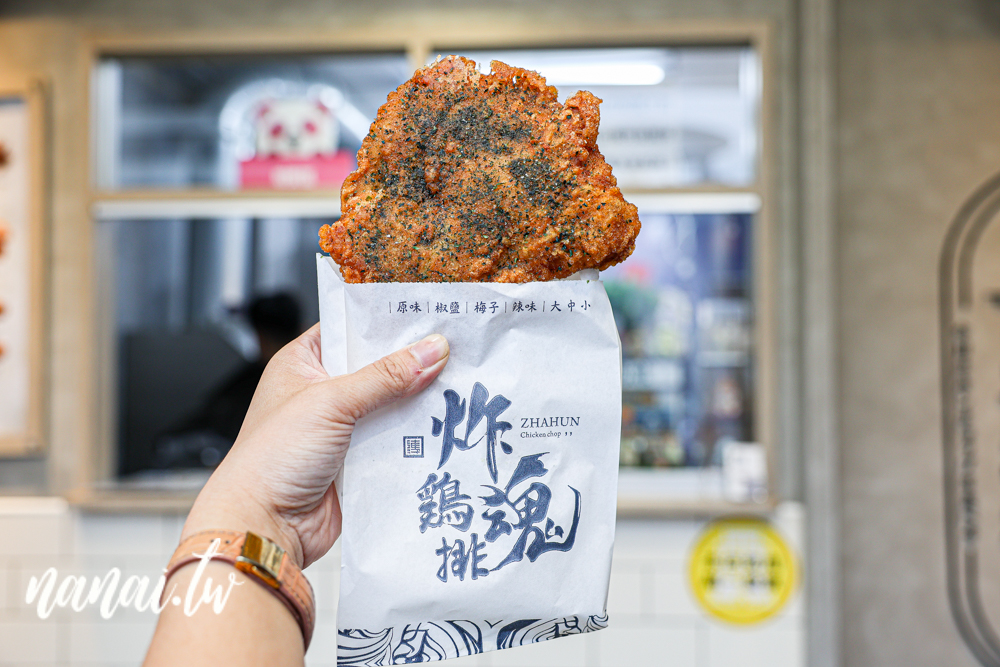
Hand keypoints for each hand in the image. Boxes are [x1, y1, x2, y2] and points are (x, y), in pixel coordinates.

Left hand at [182, 325, 449, 567]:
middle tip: (453, 347)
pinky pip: (395, 440)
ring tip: (458, 382)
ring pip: (391, 405)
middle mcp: (321, 393)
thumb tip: (431, 350)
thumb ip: (385, 376)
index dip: (384, 321)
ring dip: (417, 401)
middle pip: (377, 367)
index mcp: (302, 365)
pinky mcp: (358, 460)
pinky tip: (443, 425)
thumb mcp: (331, 402)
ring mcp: (341, 428)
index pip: (349, 329)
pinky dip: (415, 436)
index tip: (425, 311)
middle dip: (411, 363)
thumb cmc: (272, 458)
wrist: (265, 526)